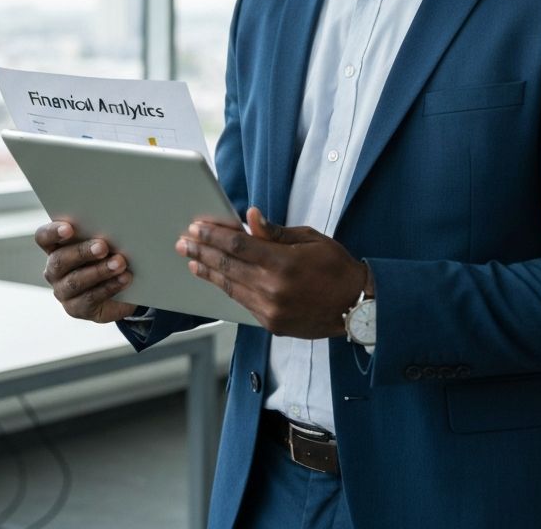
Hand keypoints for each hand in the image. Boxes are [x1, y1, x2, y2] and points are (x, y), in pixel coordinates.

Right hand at [34, 219, 137, 323]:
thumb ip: (100, 234)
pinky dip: (109, 287)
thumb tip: (112, 226)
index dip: (53, 232)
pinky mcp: (76, 308)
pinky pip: (90, 298)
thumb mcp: (104, 243)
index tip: (69, 228)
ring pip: (75, 281)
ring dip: (99, 271)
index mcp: (56, 247)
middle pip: (60, 260)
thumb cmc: (109, 256)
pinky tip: (124, 278)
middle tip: (103, 246)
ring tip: (119, 263)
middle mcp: (54, 269)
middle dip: (82, 252)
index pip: (44, 237)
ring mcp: (63, 291)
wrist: (122, 290)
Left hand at [175, 207, 369, 337]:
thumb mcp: (310, 239)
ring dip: (208, 272)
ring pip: (230, 287)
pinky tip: (216, 278)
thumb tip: (251, 216)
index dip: (213, 235)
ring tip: (192, 261)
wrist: (356, 307)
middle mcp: (273, 289)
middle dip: (202, 252)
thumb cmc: (336, 267)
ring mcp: (270, 309)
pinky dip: (226, 288)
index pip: (237, 245)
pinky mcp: (271, 323)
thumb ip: (276, 232)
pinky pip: (242, 302)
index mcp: (283, 263)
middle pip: (227, 266)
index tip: (196, 228)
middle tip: (183, 243)